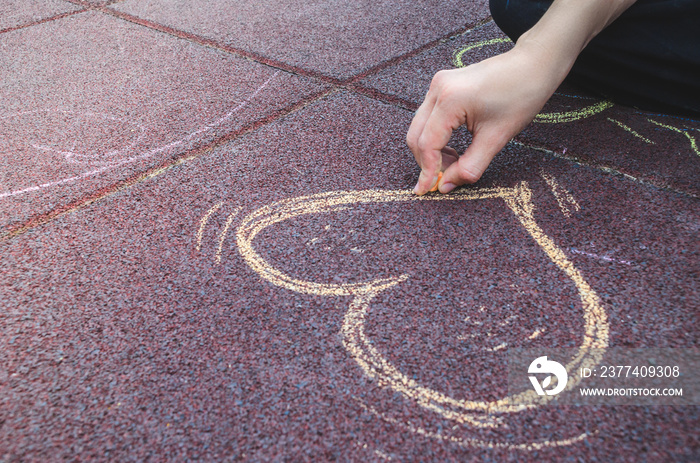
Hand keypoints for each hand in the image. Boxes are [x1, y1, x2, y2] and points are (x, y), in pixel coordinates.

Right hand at [407, 42, 563, 193]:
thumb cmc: (521, 96)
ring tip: (453, 161)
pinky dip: (435, 136)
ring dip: (430, 150)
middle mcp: (438, 88)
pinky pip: (428, 117)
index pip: (427, 144)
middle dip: (426, 161)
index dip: (427, 171)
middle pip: (416, 136)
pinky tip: (452, 146)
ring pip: (419, 127)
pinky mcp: (442, 85)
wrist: (533, 65)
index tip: (427, 191)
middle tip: (443, 179)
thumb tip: (446, 186)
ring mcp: (438, 84)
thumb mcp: (496, 138)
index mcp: (450, 100)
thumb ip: (469, 167)